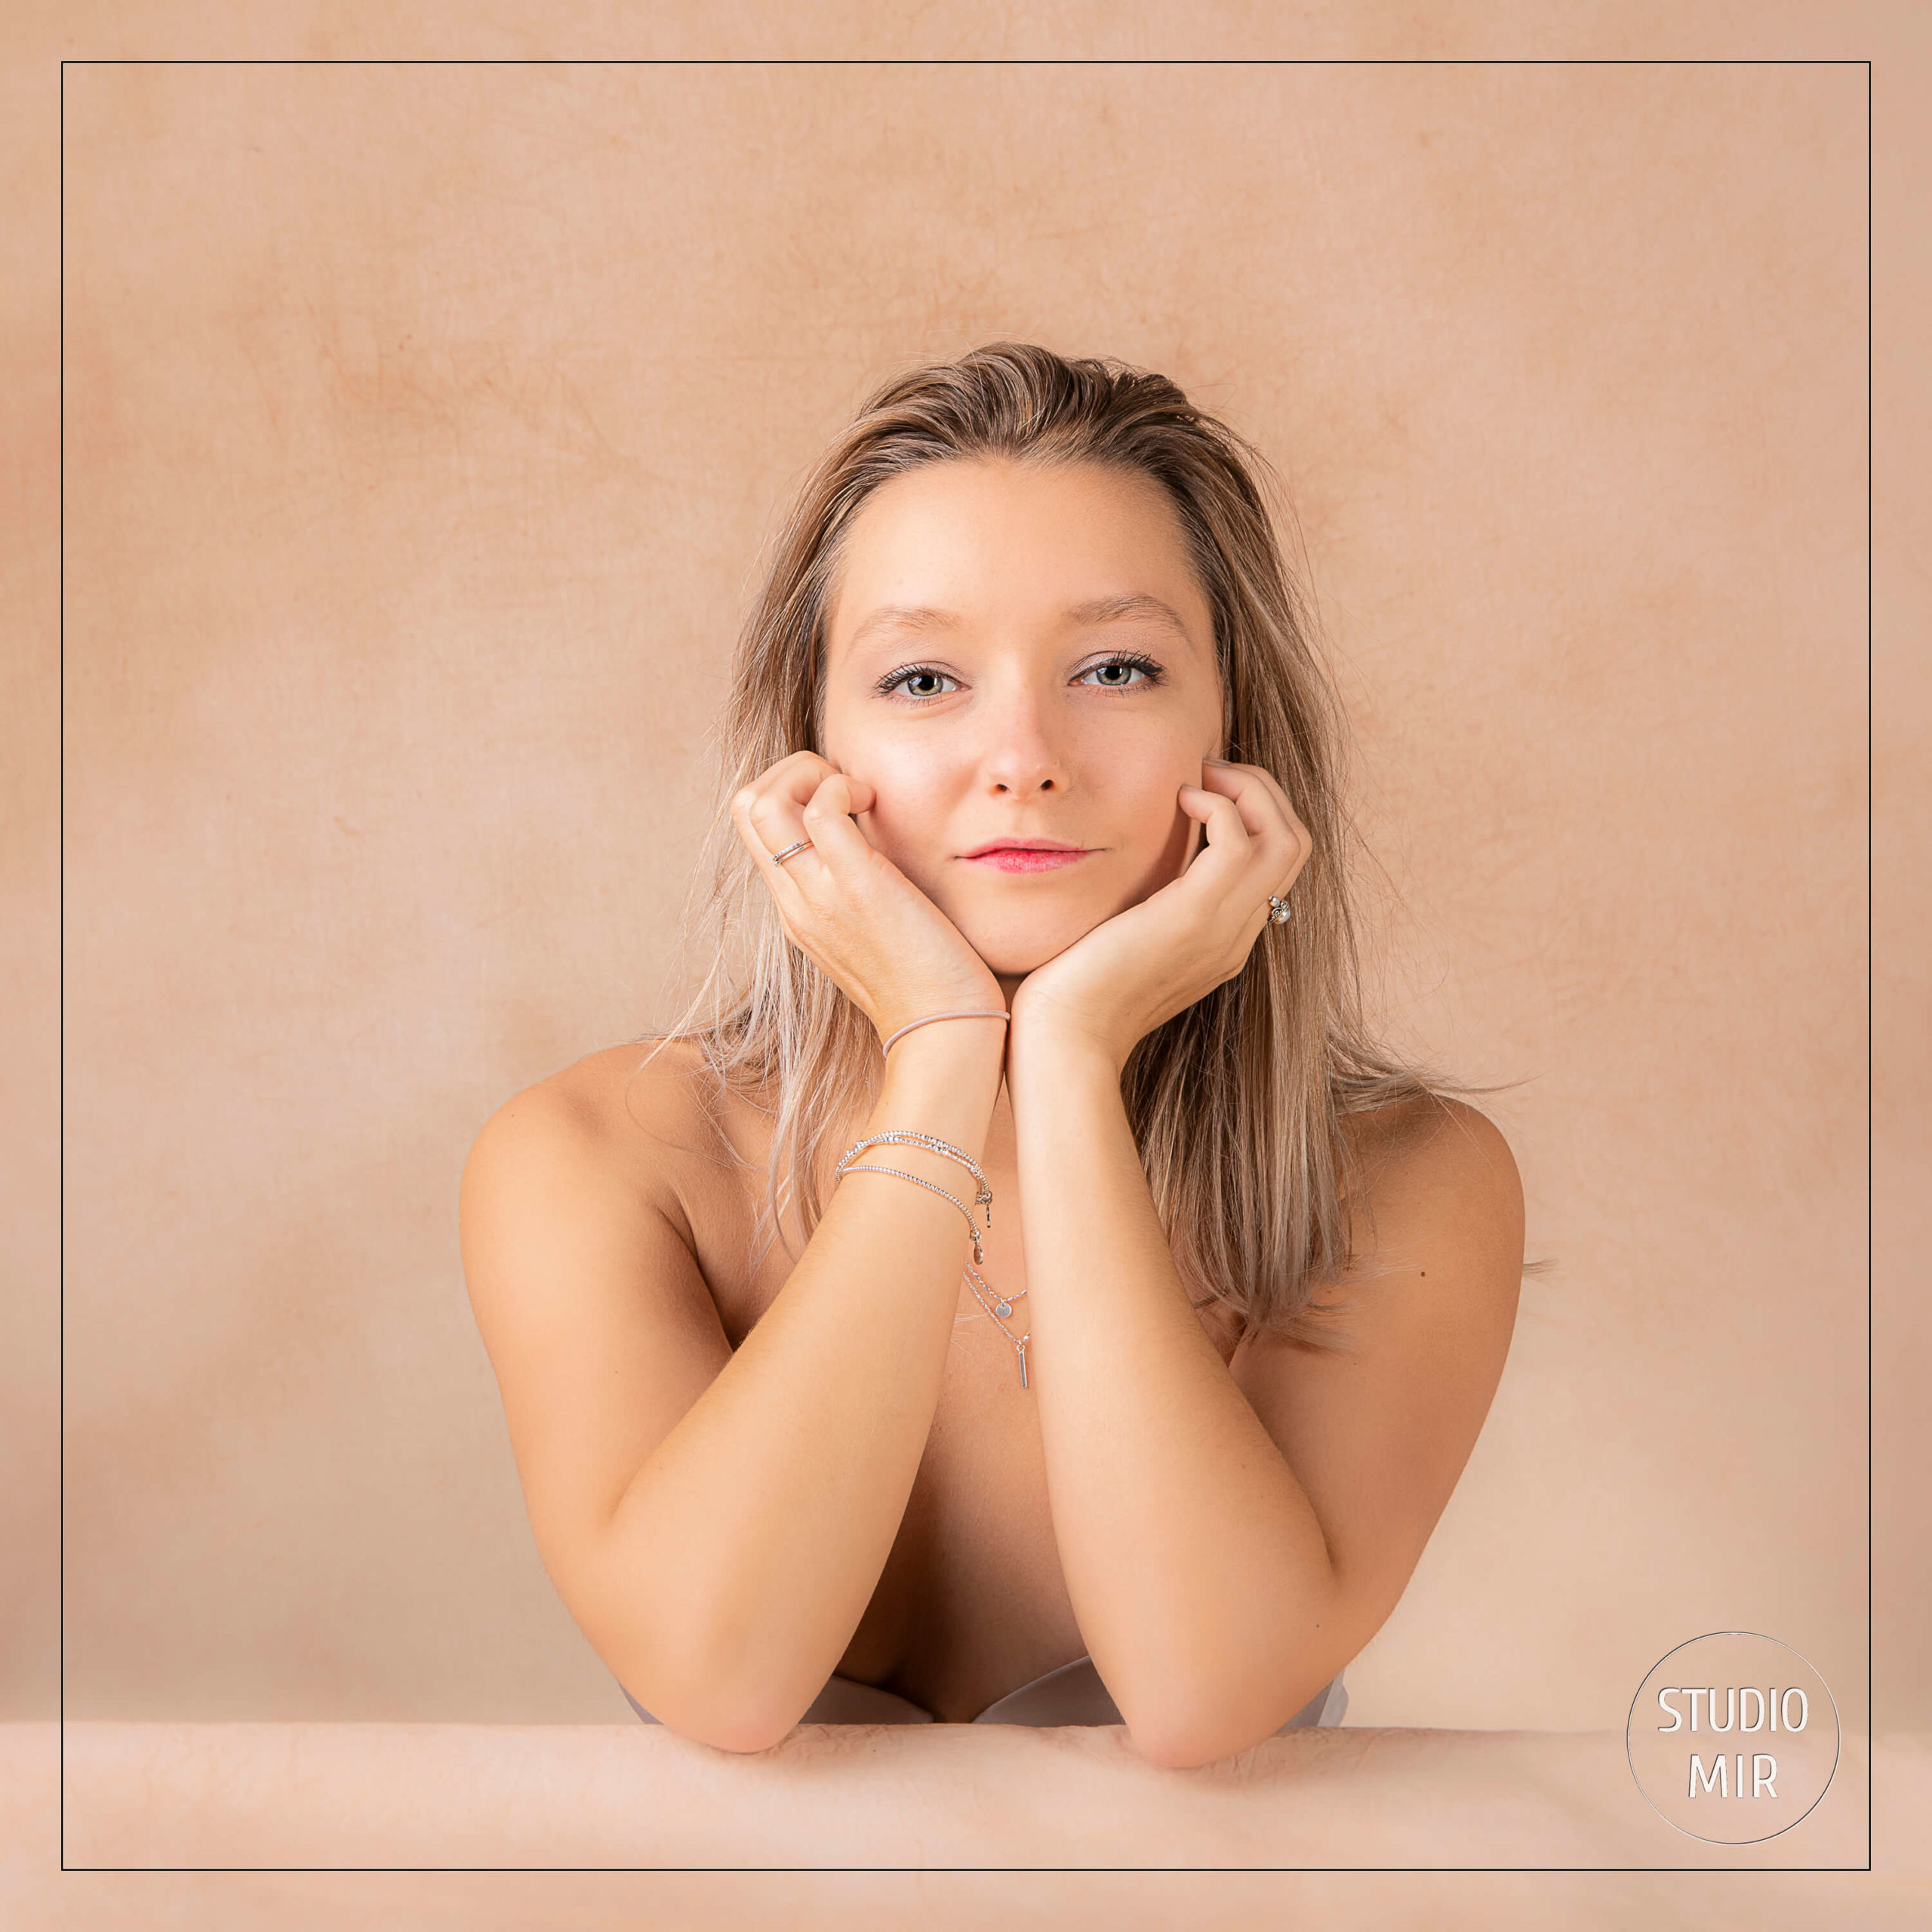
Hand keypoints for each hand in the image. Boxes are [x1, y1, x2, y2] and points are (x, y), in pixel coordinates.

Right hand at [730, 751, 1005, 1050]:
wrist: (943, 1032)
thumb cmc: (927, 983)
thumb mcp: (874, 933)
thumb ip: (858, 893)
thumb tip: (875, 845)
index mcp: (796, 911)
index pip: (754, 828)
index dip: (790, 790)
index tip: (845, 800)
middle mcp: (795, 902)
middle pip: (743, 807)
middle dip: (790, 770)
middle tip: (845, 788)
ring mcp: (818, 896)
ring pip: (762, 803)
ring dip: (809, 773)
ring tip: (858, 795)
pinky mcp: (856, 888)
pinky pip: (821, 810)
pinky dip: (843, 787)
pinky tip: (876, 804)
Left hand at [1008, 759, 1311, 1073]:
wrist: (1064, 1041)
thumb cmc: (1074, 994)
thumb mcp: (1124, 941)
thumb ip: (1147, 906)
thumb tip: (1136, 863)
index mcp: (1226, 941)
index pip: (1278, 864)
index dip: (1256, 813)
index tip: (1206, 789)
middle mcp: (1237, 936)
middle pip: (1296, 843)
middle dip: (1263, 790)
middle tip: (1210, 771)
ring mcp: (1224, 929)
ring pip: (1286, 837)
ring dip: (1249, 789)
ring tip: (1200, 778)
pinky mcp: (1194, 917)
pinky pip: (1239, 842)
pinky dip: (1218, 806)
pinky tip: (1178, 801)